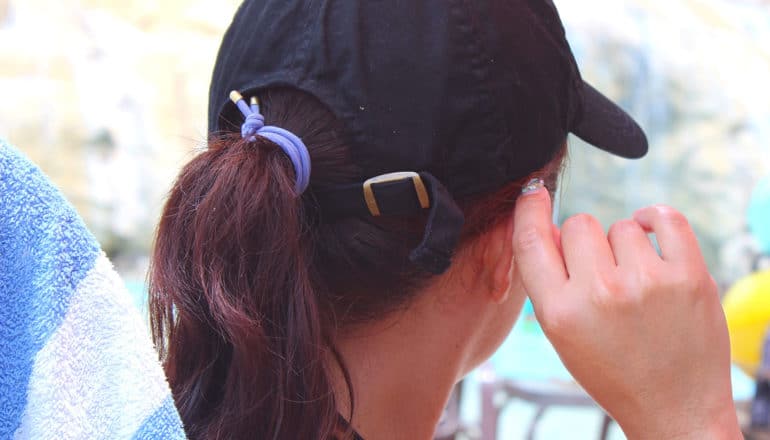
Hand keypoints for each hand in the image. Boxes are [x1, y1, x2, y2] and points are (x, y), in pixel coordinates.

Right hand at [512, 184, 741, 438]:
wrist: (674, 409)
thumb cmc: (613, 371)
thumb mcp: (564, 335)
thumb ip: (550, 282)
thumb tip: (548, 225)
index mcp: (559, 313)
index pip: (531, 240)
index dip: (529, 209)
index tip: (533, 193)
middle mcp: (599, 294)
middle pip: (578, 225)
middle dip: (586, 243)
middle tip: (602, 274)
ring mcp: (646, 283)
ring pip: (620, 226)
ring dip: (624, 245)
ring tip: (635, 281)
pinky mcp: (689, 277)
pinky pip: (664, 218)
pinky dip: (655, 220)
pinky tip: (651, 235)